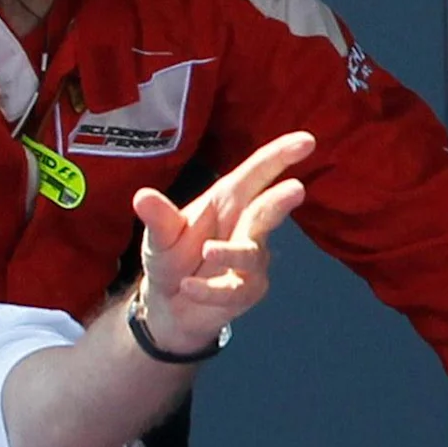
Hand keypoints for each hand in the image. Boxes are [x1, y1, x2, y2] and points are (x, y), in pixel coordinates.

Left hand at [129, 129, 312, 356]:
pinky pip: (232, 290)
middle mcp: (244, 226)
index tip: (306, 142)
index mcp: (227, 201)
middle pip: (266, 210)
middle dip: (280, 201)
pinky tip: (188, 287)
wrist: (167, 304)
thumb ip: (158, 218)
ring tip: (208, 250)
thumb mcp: (159, 237)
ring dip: (232, 252)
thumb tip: (142, 196)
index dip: (280, 156)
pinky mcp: (246, 291)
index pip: (257, 174)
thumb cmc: (172, 257)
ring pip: (251, 253)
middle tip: (296, 189)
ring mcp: (250, 259)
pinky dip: (209, 290)